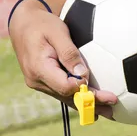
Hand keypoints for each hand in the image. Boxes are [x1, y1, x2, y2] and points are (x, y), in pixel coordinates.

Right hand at [9, 0, 116, 118]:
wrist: (23, 25)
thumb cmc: (42, 24)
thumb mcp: (57, 32)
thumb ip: (69, 53)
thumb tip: (83, 74)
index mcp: (39, 68)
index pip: (66, 86)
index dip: (84, 89)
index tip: (103, 89)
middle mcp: (37, 80)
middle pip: (68, 96)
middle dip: (92, 102)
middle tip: (113, 103)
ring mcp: (40, 83)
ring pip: (66, 98)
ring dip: (88, 104)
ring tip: (109, 111)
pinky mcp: (45, 83)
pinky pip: (63, 93)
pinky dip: (79, 99)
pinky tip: (94, 106)